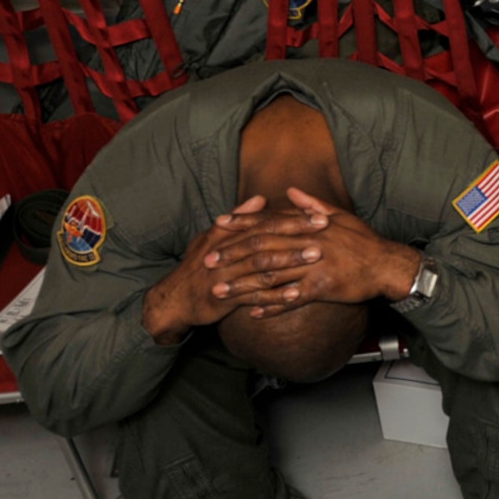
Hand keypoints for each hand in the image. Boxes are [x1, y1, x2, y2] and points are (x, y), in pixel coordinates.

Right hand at [140, 195, 329, 343]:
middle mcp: (227, 252)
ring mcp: (226, 275)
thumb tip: (261, 198)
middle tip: (325, 230)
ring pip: (263, 266)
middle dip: (296, 234)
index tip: (319, 215)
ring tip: (316, 257)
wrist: (174, 300)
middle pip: (266, 239)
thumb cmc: (197, 265)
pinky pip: (254, 296)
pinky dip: (275, 296)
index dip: (292, 218)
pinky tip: (296, 295)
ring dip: (291, 261)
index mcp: (227, 235)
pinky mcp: (225, 299)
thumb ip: (240, 218)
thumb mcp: (212, 237)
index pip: (265, 222)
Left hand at [217, 187, 423, 319]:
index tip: (217, 226)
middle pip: (263, 249)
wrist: (387, 264)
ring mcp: (314, 266)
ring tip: (220, 292)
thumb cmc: (364, 241)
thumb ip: (311, 204)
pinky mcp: (323, 287)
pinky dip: (272, 306)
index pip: (268, 222)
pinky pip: (292, 298)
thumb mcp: (339, 215)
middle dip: (232, 256)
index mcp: (309, 225)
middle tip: (208, 263)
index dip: (241, 224)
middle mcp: (307, 243)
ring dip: (243, 285)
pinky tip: (253, 313)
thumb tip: (289, 191)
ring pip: (272, 275)